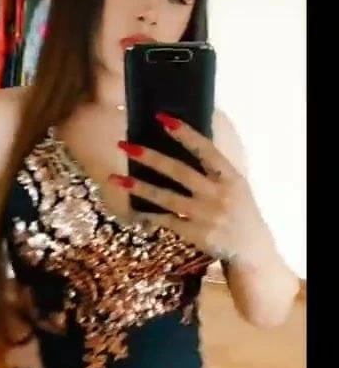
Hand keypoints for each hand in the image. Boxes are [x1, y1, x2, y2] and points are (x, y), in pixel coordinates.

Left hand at [109, 112, 265, 262]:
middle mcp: (218, 194)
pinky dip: (149, 214)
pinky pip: (167, 220)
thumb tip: (191, 138)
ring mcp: (206, 215)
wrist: (252, 249)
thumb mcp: (236, 185)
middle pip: (179, 172)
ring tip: (115, 179)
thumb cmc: (240, 210)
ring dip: (139, 187)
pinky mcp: (197, 234)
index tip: (162, 118)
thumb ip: (215, 167)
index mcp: (230, 177)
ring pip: (166, 198)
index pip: (206, 150)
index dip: (185, 134)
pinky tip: (132, 208)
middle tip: (125, 146)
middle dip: (150, 157)